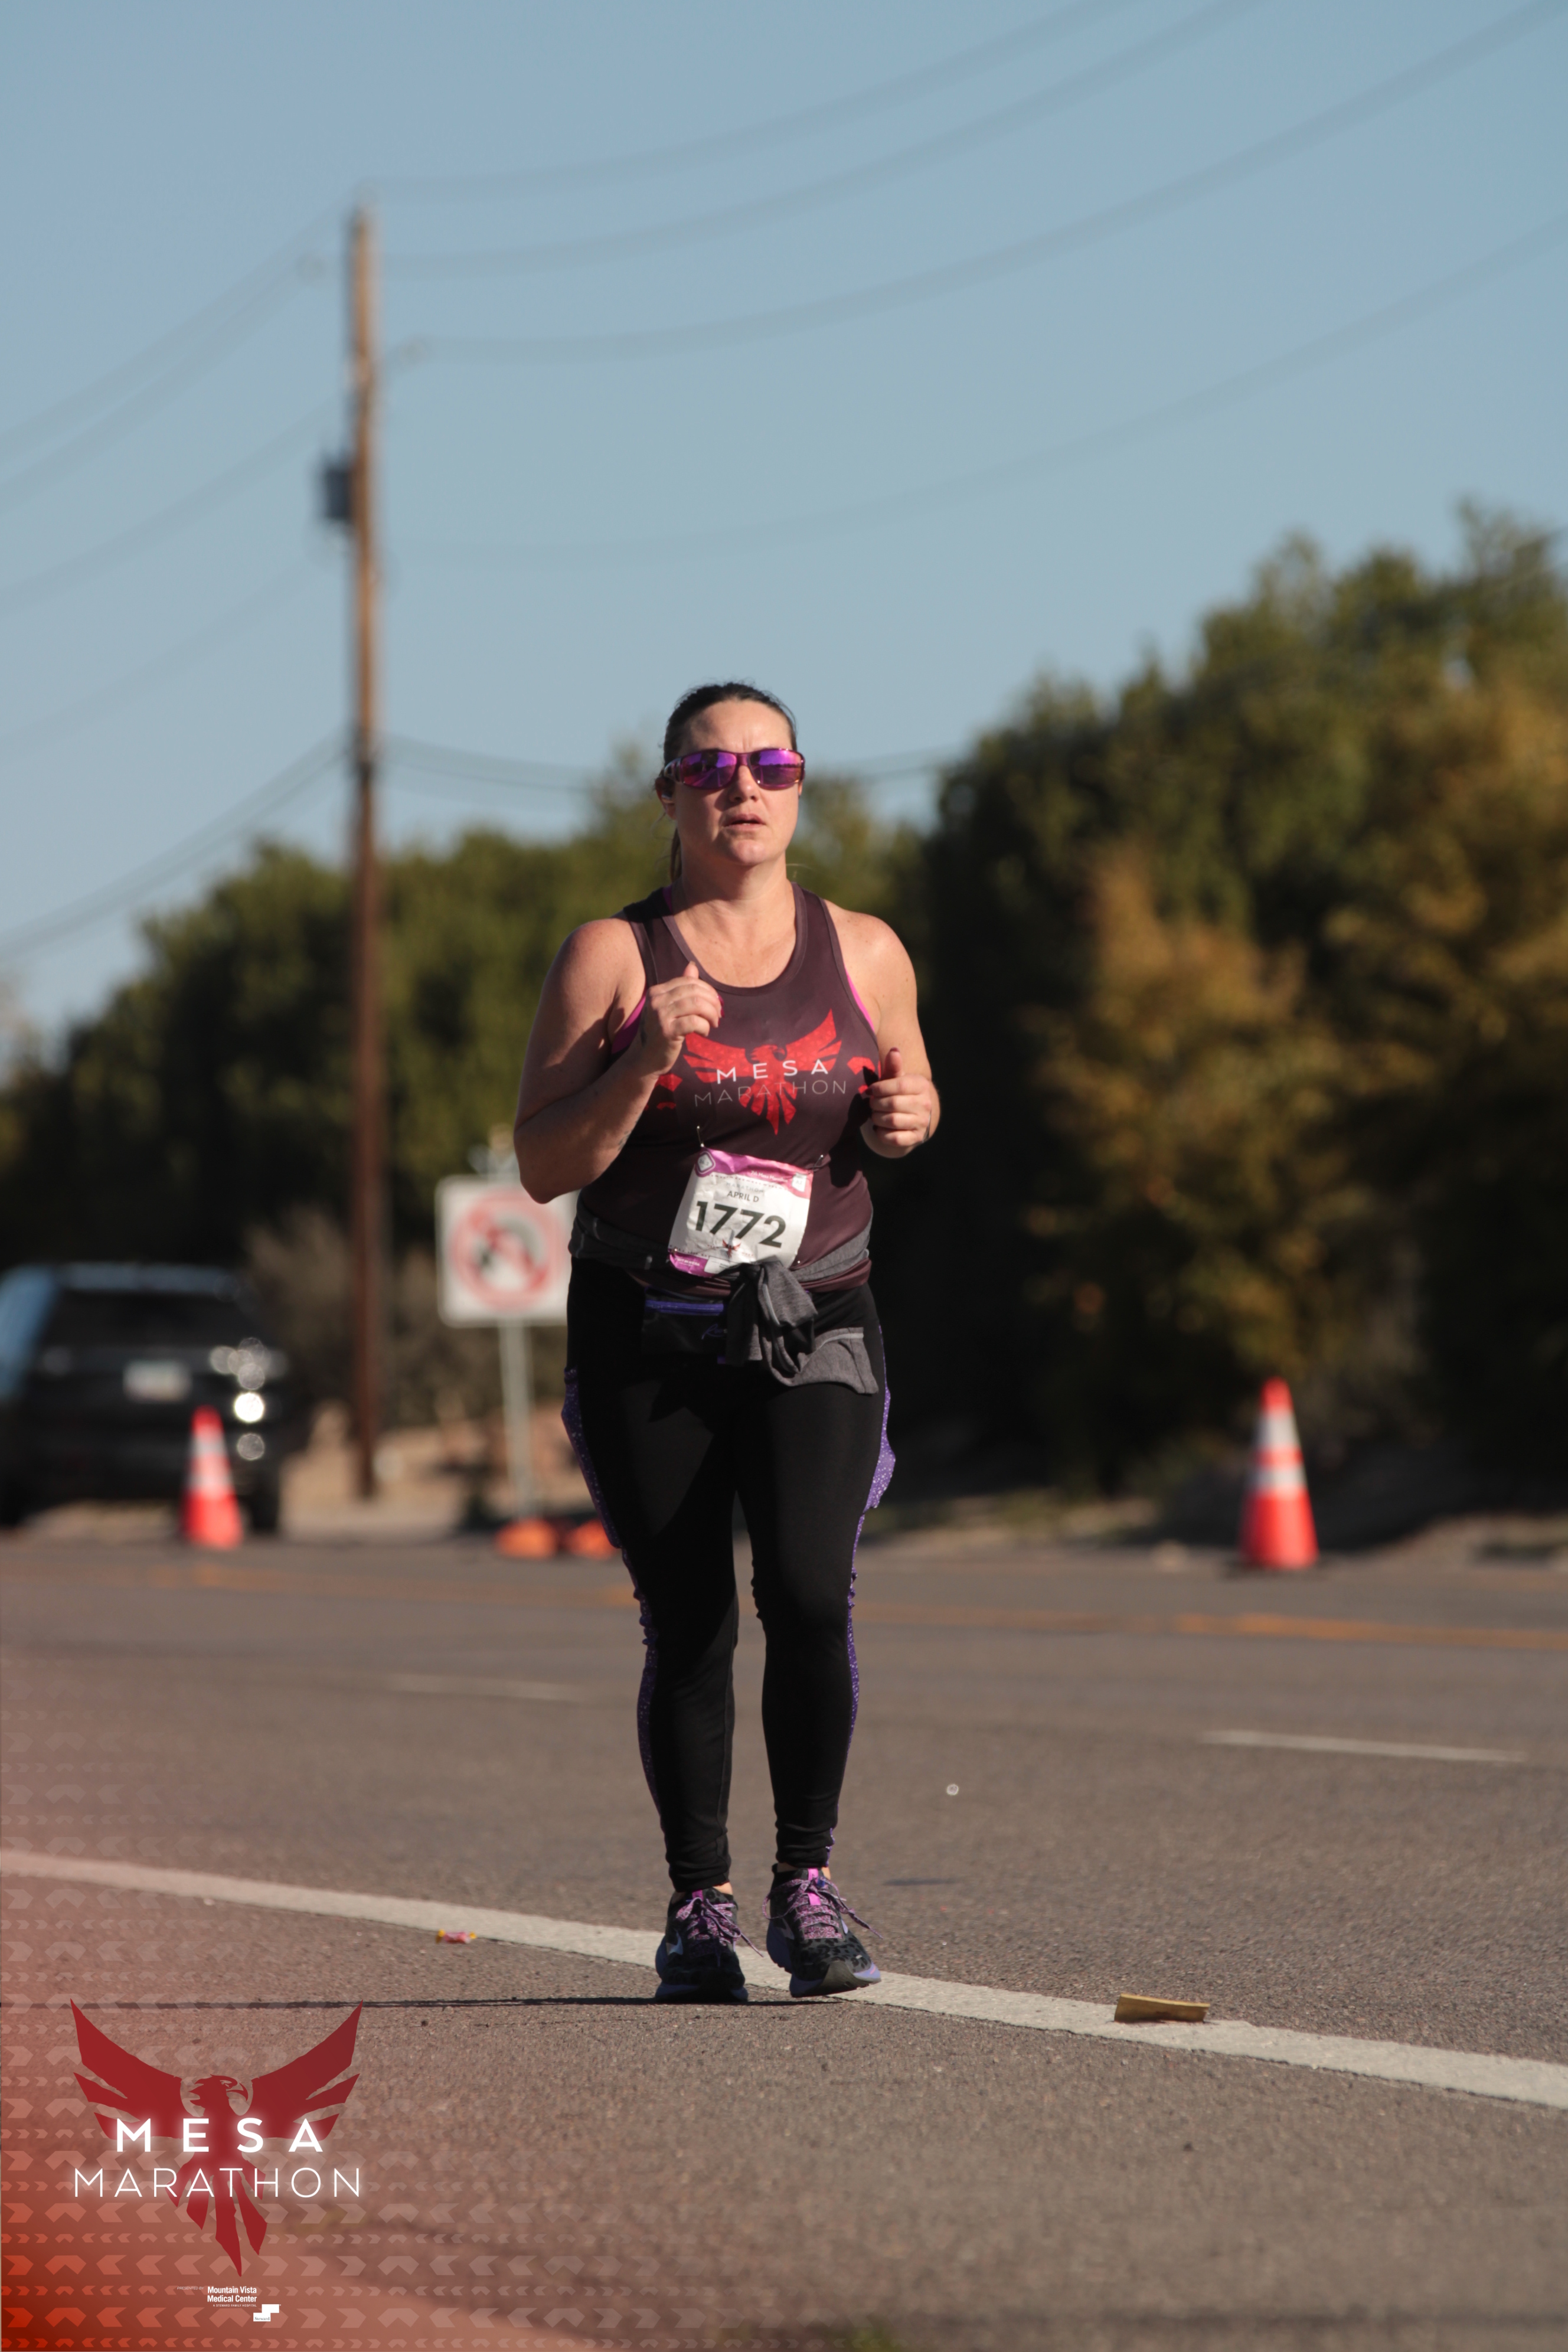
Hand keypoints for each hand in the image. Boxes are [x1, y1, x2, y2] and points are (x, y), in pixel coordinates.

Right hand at [632, 961, 723, 1075]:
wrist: (644, 1060)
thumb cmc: (659, 1033)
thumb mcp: (668, 1008)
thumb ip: (681, 988)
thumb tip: (692, 966)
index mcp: (656, 992)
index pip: (688, 981)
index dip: (707, 990)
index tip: (715, 1002)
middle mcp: (656, 1000)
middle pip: (694, 991)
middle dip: (712, 1001)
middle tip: (719, 1014)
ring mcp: (660, 1015)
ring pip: (696, 1004)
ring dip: (711, 1014)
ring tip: (714, 1023)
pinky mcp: (667, 1031)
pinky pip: (694, 1022)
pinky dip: (705, 1026)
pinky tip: (705, 1033)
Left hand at [867, 1045, 933, 1153]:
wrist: (915, 1116)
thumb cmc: (900, 1093)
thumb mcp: (897, 1079)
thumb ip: (894, 1066)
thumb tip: (894, 1051)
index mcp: (921, 1085)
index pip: (899, 1085)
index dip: (880, 1088)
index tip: (870, 1090)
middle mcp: (925, 1104)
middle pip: (893, 1104)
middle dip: (876, 1104)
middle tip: (871, 1103)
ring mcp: (922, 1122)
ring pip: (892, 1121)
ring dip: (877, 1118)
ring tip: (874, 1115)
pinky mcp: (916, 1137)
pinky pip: (894, 1138)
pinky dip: (882, 1134)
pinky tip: (879, 1128)